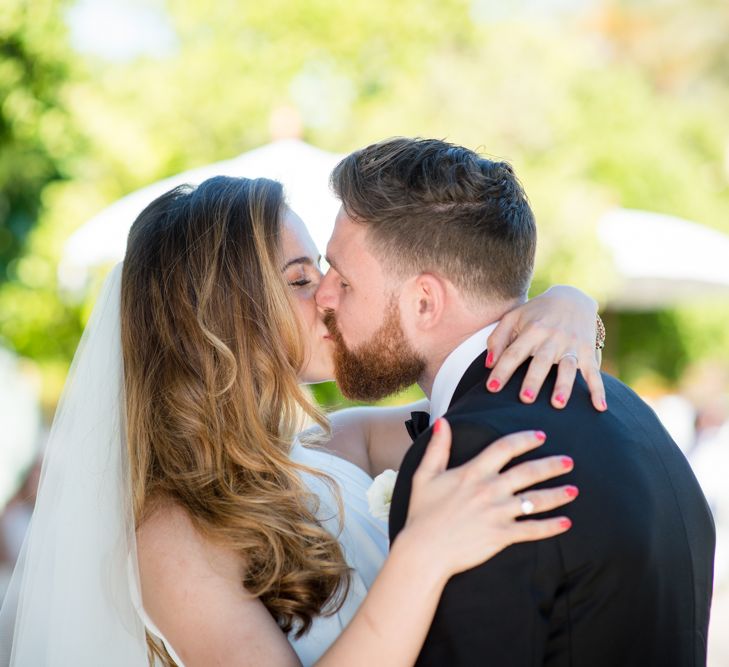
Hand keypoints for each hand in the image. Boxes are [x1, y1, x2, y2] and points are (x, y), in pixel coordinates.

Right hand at [404, 420, 575, 576]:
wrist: (424, 550)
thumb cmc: (422, 512)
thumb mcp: (425, 475)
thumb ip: (438, 448)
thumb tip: (442, 422)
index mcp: (473, 472)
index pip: (505, 448)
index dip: (525, 439)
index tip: (541, 436)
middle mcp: (489, 490)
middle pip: (528, 472)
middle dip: (552, 465)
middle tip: (568, 461)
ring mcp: (497, 513)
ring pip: (535, 501)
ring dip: (558, 494)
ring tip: (574, 490)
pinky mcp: (501, 535)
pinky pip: (532, 530)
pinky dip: (551, 527)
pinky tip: (566, 523)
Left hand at [486, 285, 605, 410]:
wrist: (572, 297)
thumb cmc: (536, 313)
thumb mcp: (513, 317)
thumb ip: (497, 339)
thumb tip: (488, 364)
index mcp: (531, 330)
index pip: (514, 352)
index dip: (502, 370)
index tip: (491, 388)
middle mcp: (552, 337)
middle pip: (541, 361)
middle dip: (533, 379)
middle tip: (525, 399)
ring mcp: (571, 345)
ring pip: (568, 367)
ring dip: (563, 385)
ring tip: (557, 404)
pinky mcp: (587, 351)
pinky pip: (594, 372)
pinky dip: (598, 389)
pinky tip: (599, 407)